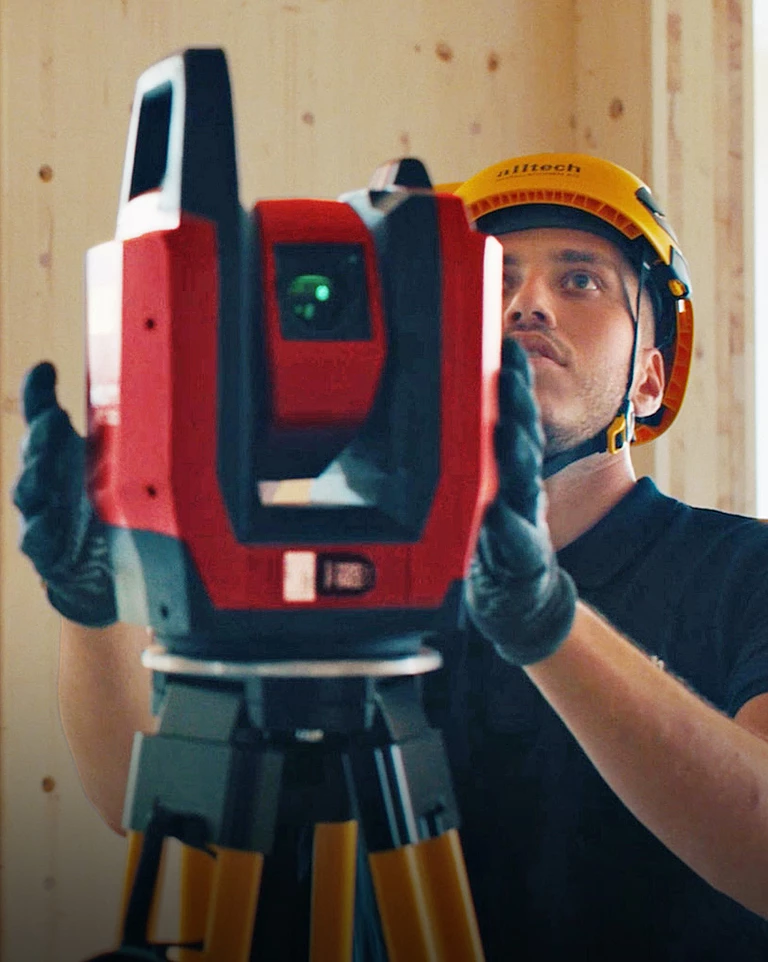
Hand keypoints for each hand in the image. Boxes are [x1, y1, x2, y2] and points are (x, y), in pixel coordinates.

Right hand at [11, 362, 116, 627]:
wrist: (103, 567)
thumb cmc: (99, 502)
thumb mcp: (113, 462)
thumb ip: (111, 424)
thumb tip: (106, 386)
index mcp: (58, 453)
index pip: (44, 419)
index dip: (40, 395)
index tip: (46, 371)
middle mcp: (44, 480)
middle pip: (33, 454)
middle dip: (39, 437)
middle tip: (50, 420)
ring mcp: (41, 515)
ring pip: (27, 494)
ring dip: (31, 481)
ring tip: (39, 469)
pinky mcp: (47, 551)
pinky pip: (34, 540)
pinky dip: (37, 531)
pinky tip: (43, 524)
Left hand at [463, 338, 575, 664]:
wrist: (521, 599)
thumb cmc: (496, 536)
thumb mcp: (484, 486)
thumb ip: (476, 450)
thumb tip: (448, 402)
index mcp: (511, 469)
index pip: (515, 418)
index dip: (514, 383)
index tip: (508, 347)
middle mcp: (522, 490)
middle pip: (524, 441)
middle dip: (518, 405)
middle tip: (509, 372)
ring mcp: (524, 523)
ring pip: (523, 485)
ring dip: (516, 456)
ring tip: (507, 429)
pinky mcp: (520, 560)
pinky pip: (514, 542)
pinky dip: (505, 529)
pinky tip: (495, 515)